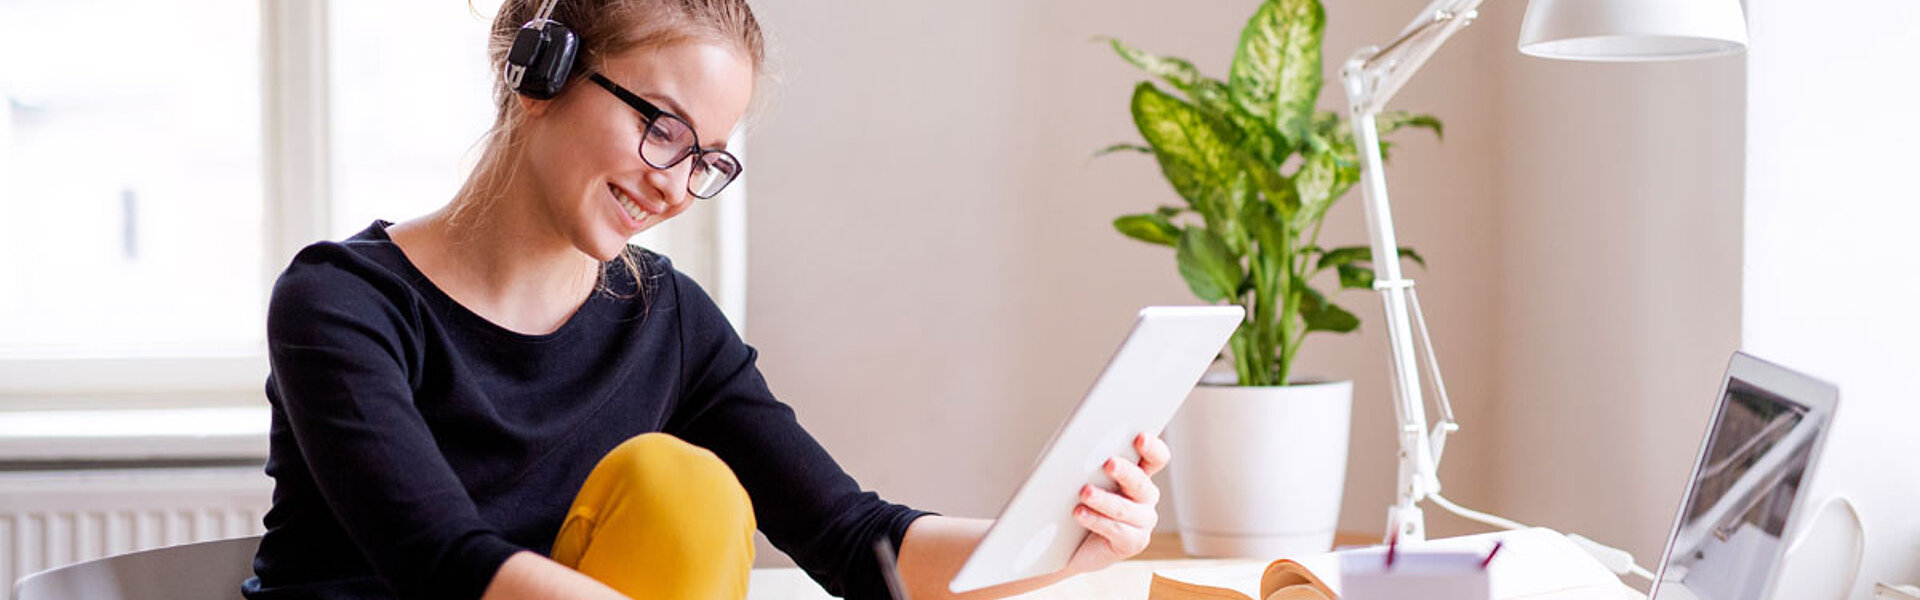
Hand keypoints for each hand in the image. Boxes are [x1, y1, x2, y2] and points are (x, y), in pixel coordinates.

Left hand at [1064, 433, 1170, 574]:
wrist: (1069, 544)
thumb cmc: (1078, 503)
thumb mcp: (1085, 478)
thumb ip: (1092, 464)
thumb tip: (1078, 449)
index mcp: (1139, 473)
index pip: (1156, 458)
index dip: (1152, 448)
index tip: (1139, 437)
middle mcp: (1145, 497)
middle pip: (1141, 482)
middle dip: (1125, 472)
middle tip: (1109, 463)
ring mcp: (1142, 521)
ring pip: (1126, 508)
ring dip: (1104, 499)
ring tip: (1085, 492)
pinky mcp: (1132, 542)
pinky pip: (1117, 530)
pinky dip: (1097, 520)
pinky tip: (1080, 513)